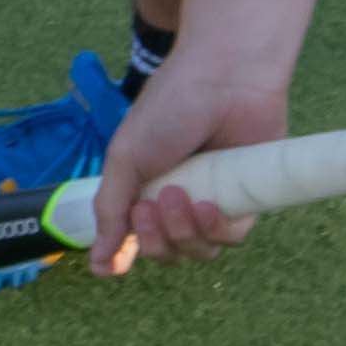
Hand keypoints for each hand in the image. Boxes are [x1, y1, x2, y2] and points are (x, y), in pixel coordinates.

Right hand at [83, 36, 299, 275]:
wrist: (225, 79)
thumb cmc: (169, 109)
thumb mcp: (125, 158)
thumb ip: (110, 211)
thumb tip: (98, 265)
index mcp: (144, 188)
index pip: (135, 239)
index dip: (125, 254)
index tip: (114, 265)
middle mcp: (178, 200)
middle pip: (167, 251)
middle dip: (154, 238)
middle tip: (150, 206)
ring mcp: (214, 200)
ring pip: (198, 250)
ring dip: (183, 233)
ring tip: (179, 197)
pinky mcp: (247, 199)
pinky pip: (231, 237)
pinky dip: (215, 230)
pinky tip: (208, 206)